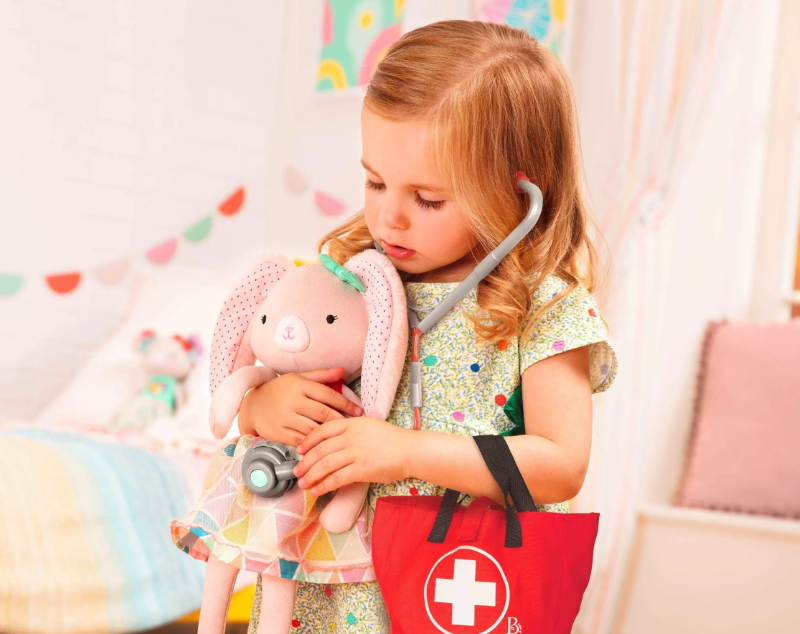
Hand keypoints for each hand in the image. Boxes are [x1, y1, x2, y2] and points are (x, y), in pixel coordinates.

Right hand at [237, 367, 362, 445]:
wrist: (252, 406)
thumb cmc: (280, 390)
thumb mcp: (298, 378)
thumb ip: (321, 375)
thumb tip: (342, 370)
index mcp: (299, 385)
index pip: (328, 394)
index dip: (346, 403)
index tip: (359, 411)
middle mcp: (292, 400)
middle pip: (323, 413)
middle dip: (341, 420)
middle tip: (354, 427)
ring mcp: (284, 417)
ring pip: (313, 428)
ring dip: (329, 433)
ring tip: (343, 436)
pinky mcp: (278, 432)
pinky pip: (301, 440)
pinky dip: (314, 443)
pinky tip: (325, 445)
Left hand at [292, 417, 411, 494]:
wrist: (410, 450)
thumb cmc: (391, 439)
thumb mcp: (369, 425)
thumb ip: (350, 429)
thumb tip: (331, 440)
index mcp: (352, 423)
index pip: (323, 430)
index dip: (308, 440)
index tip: (299, 450)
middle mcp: (352, 436)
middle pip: (321, 449)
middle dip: (305, 462)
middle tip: (296, 471)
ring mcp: (357, 452)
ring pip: (326, 464)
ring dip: (311, 475)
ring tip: (303, 483)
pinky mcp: (362, 469)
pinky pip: (337, 478)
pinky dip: (324, 485)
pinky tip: (317, 490)